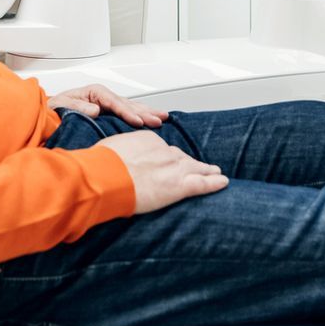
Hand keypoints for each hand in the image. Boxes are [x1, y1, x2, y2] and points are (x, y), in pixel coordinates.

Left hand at [48, 83, 165, 128]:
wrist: (50, 112)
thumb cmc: (55, 108)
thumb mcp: (62, 106)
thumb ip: (79, 107)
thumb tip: (96, 110)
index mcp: (94, 92)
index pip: (115, 102)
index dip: (127, 112)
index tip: (137, 121)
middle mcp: (103, 96)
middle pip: (128, 103)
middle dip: (144, 112)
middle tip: (158, 119)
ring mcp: (108, 103)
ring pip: (132, 106)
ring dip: (147, 112)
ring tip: (163, 117)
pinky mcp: (109, 111)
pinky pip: (128, 112)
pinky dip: (141, 115)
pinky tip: (152, 118)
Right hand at [96, 132, 226, 214]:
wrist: (106, 176)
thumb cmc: (102, 165)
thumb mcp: (108, 150)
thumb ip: (117, 153)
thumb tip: (111, 159)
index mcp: (147, 140)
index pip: (162, 148)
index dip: (167, 157)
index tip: (168, 162)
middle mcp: (163, 151)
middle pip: (181, 157)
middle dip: (189, 162)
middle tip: (198, 165)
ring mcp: (173, 167)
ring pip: (196, 168)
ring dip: (207, 170)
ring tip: (216, 172)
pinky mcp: (179, 185)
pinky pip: (203, 183)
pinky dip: (215, 183)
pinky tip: (223, 182)